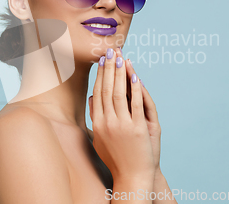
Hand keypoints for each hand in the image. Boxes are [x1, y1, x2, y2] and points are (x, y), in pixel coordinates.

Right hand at [89, 47, 154, 181]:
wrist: (131, 176)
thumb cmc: (115, 157)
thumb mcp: (99, 137)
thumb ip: (94, 117)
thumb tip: (91, 98)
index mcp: (97, 123)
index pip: (97, 93)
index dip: (100, 75)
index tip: (102, 60)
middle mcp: (106, 122)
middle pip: (107, 89)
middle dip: (109, 68)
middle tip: (111, 51)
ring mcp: (121, 125)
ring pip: (119, 93)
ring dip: (120, 74)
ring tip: (121, 58)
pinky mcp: (137, 129)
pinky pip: (135, 104)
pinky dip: (135, 89)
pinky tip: (135, 76)